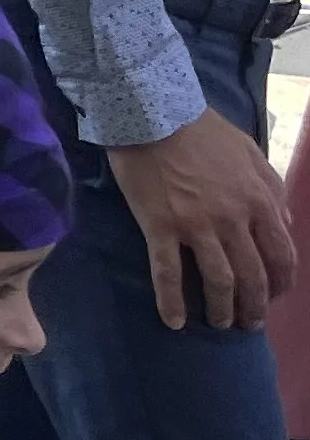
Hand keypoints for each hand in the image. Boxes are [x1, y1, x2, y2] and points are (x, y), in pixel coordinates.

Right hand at [107, 108, 296, 327]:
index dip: (281, 282)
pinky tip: (174, 322)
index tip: (272, 297)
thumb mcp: (251, 153)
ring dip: (222, 309)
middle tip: (250, 323)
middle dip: (255, 306)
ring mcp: (197, 225)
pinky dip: (172, 301)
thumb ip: (273, 188)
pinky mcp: (161, 227)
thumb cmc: (202, 131)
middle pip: (253, 275)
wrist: (153, 114)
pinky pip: (167, 271)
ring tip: (220, 325)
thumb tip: (287, 222)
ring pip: (218, 280)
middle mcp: (233, 219)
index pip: (281, 254)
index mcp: (258, 201)